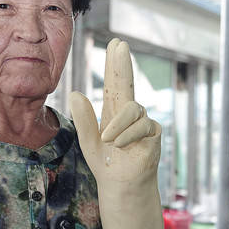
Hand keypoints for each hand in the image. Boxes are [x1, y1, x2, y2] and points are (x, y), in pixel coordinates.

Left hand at [70, 38, 160, 184]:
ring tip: (108, 140)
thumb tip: (75, 93)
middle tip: (120, 45)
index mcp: (113, 111)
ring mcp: (143, 121)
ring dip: (117, 125)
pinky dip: (126, 135)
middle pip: (127, 83)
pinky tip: (119, 144)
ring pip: (132, 109)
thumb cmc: (106, 163)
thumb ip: (83, 119)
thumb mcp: (89, 141)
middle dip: (122, 64)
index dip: (115, 64)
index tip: (116, 44)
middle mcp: (129, 112)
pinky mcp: (153, 132)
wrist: (121, 184)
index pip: (114, 83)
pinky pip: (140, 126)